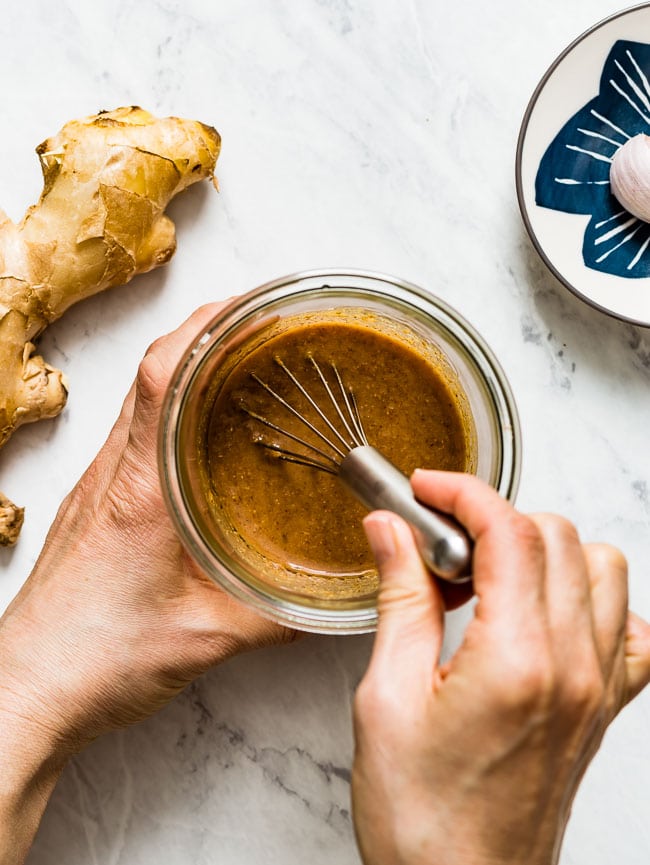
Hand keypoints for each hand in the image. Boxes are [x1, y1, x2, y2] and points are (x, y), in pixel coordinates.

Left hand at [0, 303, 295, 783]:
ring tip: (244, 361)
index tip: (253, 305)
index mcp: (143, 489)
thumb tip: (334, 598)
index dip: (207, 326)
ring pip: (142, 396)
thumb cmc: (99, 657)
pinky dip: (173, 405)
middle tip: (263, 323)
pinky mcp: (98, 501)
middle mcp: (116, 472)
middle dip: (207, 331)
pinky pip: (136, 430)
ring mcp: (101, 482)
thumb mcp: (209, 636)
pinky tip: (207, 429)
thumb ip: (279, 615)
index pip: (164, 376)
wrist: (31, 685)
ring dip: (188, 365)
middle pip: (153, 369)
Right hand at [353, 471, 649, 864]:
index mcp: (516, 661)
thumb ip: (400, 598)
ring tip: (490, 575)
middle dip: (494, 518)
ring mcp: (599, 689)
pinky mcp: (604, 709)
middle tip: (441, 545)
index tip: (428, 491)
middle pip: (558, 537)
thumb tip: (391, 531)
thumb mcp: (386, 697)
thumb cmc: (420, 816)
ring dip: (547, 550)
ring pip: (605, 568)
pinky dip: (596, 600)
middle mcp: (574, 668)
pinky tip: (547, 616)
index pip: (510, 532)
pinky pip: (631, 628)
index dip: (464, 494)